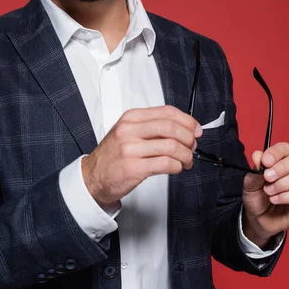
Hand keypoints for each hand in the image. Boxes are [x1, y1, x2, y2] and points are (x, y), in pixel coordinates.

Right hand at [82, 105, 201, 206]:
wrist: (93, 176)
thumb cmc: (113, 155)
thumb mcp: (128, 131)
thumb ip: (151, 127)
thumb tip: (183, 128)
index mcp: (131, 118)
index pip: (167, 112)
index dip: (187, 120)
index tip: (196, 129)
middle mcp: (130, 130)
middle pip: (171, 127)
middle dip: (188, 138)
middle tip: (192, 146)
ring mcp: (130, 148)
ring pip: (171, 146)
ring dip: (186, 155)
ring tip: (186, 161)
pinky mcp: (134, 167)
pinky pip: (165, 163)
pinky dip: (177, 166)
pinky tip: (176, 168)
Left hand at [242, 142, 288, 247]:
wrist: (256, 218)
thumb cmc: (256, 197)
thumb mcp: (249, 183)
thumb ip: (254, 169)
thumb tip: (258, 155)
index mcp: (280, 161)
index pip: (285, 148)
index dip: (276, 153)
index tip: (265, 161)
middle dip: (282, 167)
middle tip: (267, 177)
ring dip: (283, 184)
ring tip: (268, 191)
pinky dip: (285, 197)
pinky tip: (274, 200)